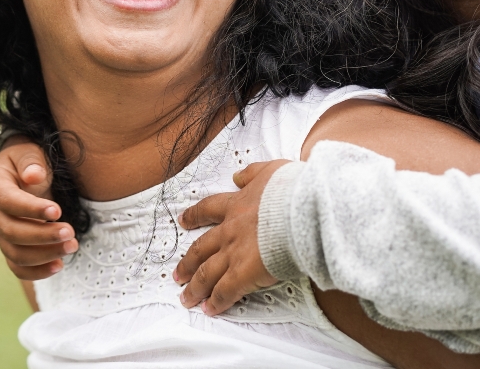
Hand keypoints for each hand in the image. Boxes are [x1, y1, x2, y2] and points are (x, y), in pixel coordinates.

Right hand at [0, 137, 77, 279]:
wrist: (24, 173)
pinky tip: (59, 265)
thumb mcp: (29, 152)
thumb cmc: (28, 161)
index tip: (58, 211)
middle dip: (42, 235)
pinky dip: (37, 271)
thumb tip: (33, 176)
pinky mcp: (9, 247)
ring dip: (44, 254)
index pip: (7, 202)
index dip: (31, 209)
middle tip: (71, 232)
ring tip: (72, 246)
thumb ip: (31, 161)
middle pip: (10, 232)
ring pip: (15, 253)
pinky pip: (18, 267)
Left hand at [174, 159, 288, 314]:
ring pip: (206, 273)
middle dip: (187, 263)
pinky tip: (210, 309)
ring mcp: (234, 253)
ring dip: (195, 287)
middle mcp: (230, 230)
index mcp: (236, 205)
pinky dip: (216, 302)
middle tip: (177, 274)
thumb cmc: (292, 190)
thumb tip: (238, 175)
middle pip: (200, 248)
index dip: (194, 216)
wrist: (302, 209)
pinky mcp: (243, 274)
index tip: (183, 221)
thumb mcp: (270, 171)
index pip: (208, 210)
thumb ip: (252, 174)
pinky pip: (225, 292)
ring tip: (187, 298)